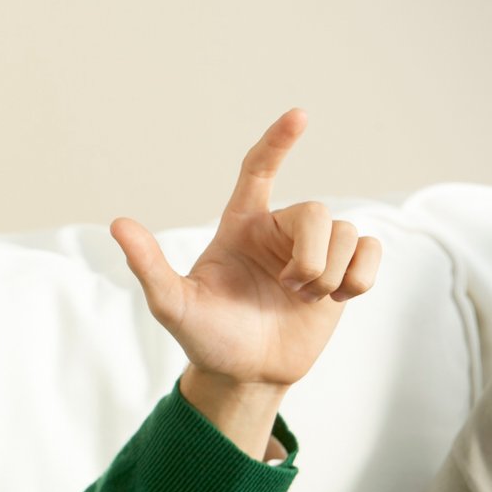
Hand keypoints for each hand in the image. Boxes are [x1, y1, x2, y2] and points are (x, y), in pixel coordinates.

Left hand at [110, 108, 382, 391]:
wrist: (243, 375)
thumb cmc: (206, 337)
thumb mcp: (172, 304)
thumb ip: (148, 265)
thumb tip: (118, 224)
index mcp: (240, 226)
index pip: (258, 170)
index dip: (277, 142)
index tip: (300, 115)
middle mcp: (279, 231)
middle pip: (317, 211)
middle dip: (309, 257)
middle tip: (288, 289)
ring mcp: (314, 251)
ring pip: (349, 233)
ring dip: (331, 274)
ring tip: (304, 299)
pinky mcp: (342, 272)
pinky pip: (373, 251)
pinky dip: (361, 277)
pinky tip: (339, 298)